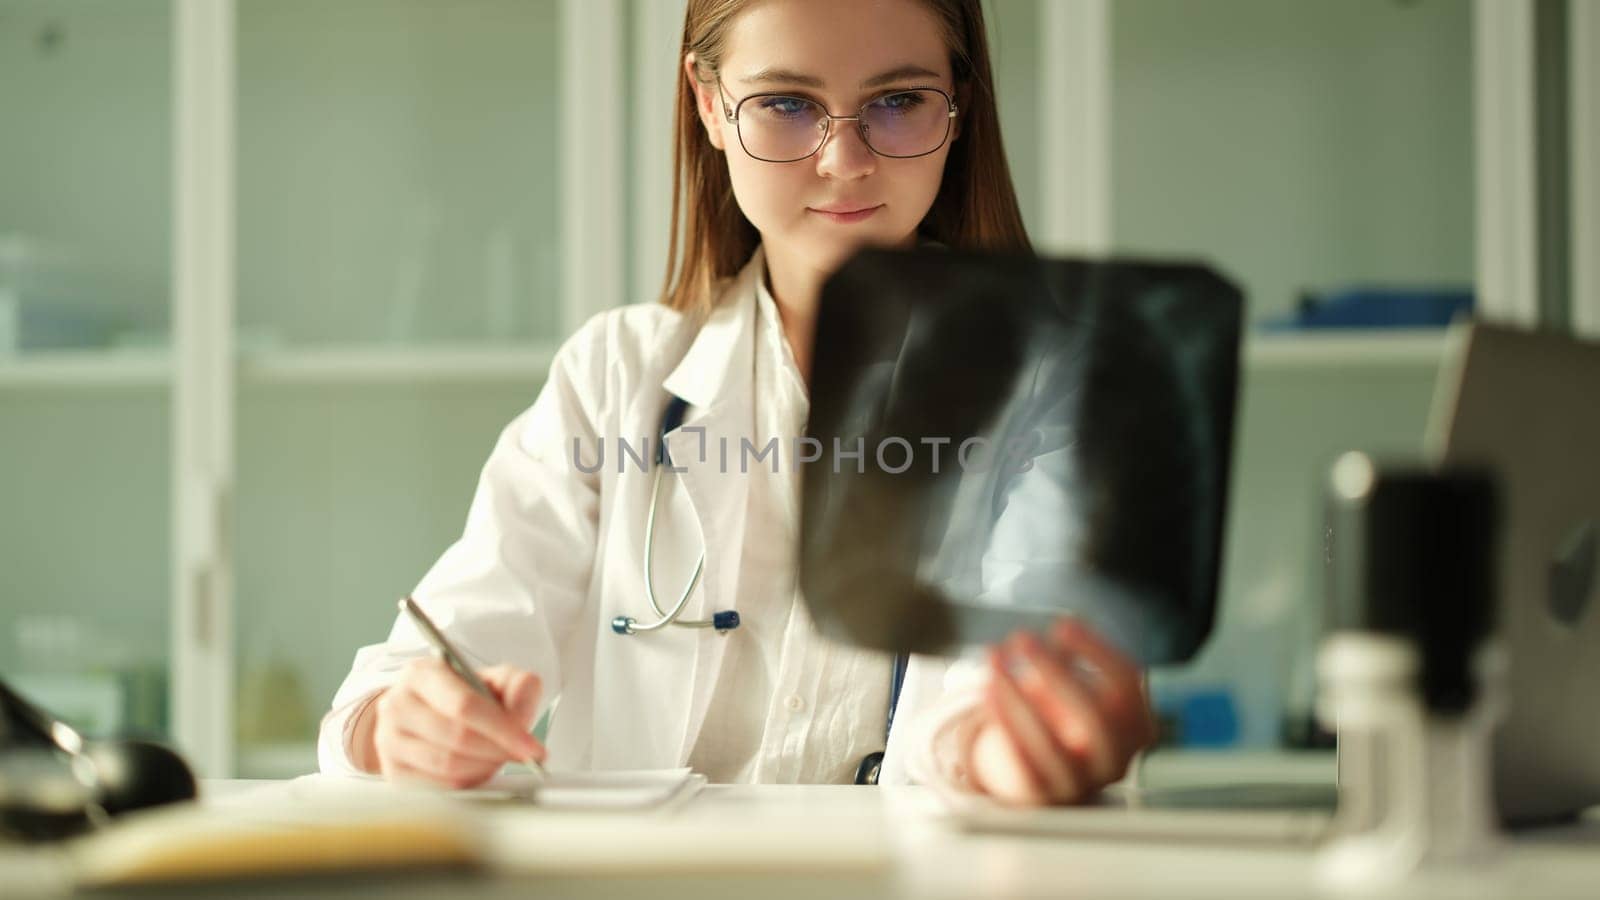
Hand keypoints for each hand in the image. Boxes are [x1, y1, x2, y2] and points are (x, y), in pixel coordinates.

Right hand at [353, 658, 545, 788]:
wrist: (425, 712)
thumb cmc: (463, 696)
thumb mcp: (495, 679)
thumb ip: (518, 687)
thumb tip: (521, 718)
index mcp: (422, 674)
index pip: (464, 705)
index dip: (503, 729)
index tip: (532, 747)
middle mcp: (397, 704)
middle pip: (456, 738)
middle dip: (498, 751)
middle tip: (523, 756)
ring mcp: (388, 740)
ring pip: (447, 765)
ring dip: (484, 767)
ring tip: (500, 759)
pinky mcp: (392, 771)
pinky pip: (437, 786)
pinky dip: (467, 782)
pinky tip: (479, 770)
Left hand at [967, 617, 1155, 805]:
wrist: (1049, 777)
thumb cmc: (1067, 719)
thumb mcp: (1079, 691)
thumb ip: (1072, 665)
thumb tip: (1059, 632)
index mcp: (1138, 729)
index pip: (1128, 685)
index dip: (1096, 650)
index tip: (1062, 624)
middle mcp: (1116, 761)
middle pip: (1093, 717)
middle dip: (1056, 672)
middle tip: (1022, 638)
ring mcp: (1080, 784)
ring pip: (1051, 743)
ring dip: (1017, 694)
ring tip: (993, 657)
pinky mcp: (1042, 796)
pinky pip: (1023, 764)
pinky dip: (1005, 724)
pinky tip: (988, 690)